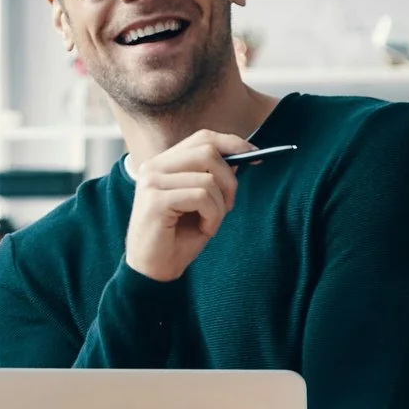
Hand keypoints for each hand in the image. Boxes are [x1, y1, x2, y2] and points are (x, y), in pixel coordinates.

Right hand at [121, 130, 249, 282]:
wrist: (153, 271)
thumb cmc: (177, 238)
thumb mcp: (202, 203)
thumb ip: (214, 177)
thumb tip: (241, 156)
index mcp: (162, 163)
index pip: (202, 137)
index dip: (233, 143)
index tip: (256, 155)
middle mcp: (153, 167)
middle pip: (208, 151)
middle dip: (230, 179)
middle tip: (230, 205)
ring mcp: (152, 182)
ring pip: (208, 178)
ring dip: (220, 206)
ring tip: (210, 223)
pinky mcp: (155, 200)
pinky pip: (202, 197)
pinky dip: (213, 217)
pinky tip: (204, 230)